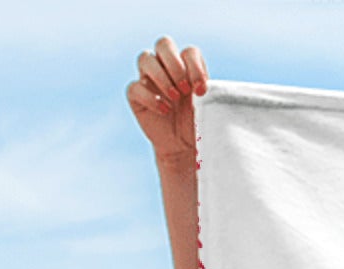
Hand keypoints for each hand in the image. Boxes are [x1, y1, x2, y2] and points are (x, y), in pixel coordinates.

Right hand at [127, 36, 207, 168]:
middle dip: (175, 64)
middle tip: (184, 89)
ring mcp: (149, 79)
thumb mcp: (208, 109)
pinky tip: (165, 111)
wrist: (185, 148)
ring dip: (161, 76)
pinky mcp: (136, 95)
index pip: (189, 52)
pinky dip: (150, 98)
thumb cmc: (199, 125)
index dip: (195, 67)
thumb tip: (203, 89)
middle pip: (164, 44)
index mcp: (186, 66)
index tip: (201, 91)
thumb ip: (207, 93)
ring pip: (145, 58)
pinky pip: (134, 87)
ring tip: (174, 98)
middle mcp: (166, 67)